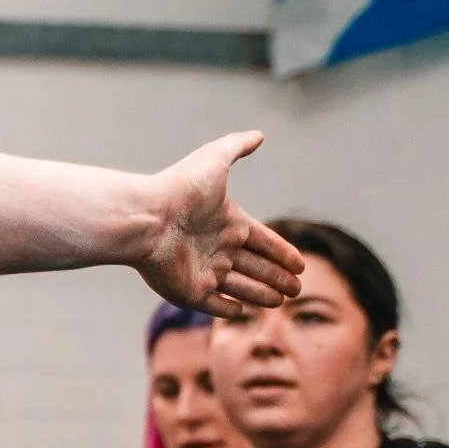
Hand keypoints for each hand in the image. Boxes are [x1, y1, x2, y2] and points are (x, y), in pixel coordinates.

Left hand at [139, 133, 303, 317]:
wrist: (147, 218)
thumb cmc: (181, 188)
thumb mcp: (214, 158)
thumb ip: (237, 146)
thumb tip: (259, 134)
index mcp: (228, 222)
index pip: (263, 241)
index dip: (282, 252)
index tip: (301, 264)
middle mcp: (218, 248)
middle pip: (256, 267)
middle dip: (278, 278)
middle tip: (297, 290)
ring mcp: (203, 272)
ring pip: (241, 288)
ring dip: (261, 295)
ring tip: (280, 302)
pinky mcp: (189, 293)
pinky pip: (213, 305)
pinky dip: (228, 310)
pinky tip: (241, 313)